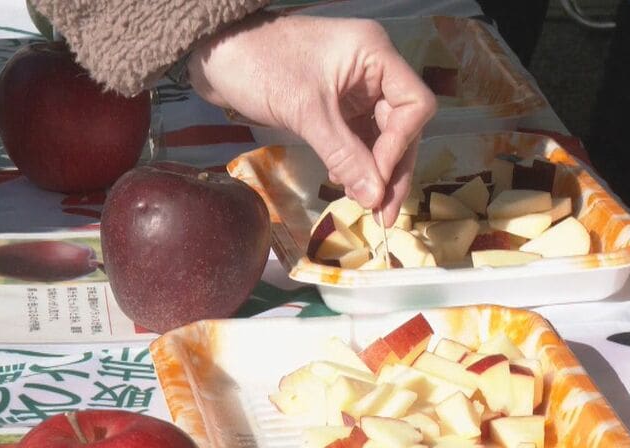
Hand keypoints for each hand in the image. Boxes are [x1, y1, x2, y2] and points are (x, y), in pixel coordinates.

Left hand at [189, 13, 436, 226]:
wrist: (215, 52)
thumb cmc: (259, 65)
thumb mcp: (306, 112)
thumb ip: (344, 155)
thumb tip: (374, 198)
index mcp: (375, 54)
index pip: (414, 104)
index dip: (402, 145)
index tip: (377, 179)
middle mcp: (373, 70)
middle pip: (401, 125)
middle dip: (391, 168)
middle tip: (383, 213)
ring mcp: (355, 88)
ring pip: (380, 136)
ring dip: (373, 171)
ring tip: (363, 205)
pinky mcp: (336, 104)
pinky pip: (357, 137)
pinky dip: (354, 162)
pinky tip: (344, 184)